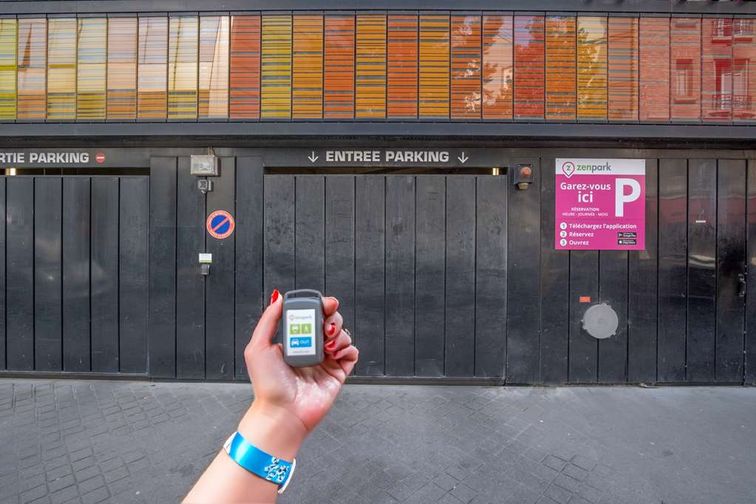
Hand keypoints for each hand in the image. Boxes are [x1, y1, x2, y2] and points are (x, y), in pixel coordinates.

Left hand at [240, 290, 358, 455]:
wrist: (281, 412)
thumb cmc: (267, 385)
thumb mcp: (259, 346)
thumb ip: (269, 319)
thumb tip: (278, 298)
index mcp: (294, 342)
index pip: (311, 317)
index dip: (320, 307)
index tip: (324, 303)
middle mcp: (311, 350)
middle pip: (330, 322)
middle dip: (332, 317)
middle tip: (327, 321)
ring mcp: (326, 361)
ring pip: (342, 335)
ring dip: (339, 332)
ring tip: (328, 342)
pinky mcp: (338, 373)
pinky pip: (351, 353)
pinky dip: (348, 348)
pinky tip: (335, 352)